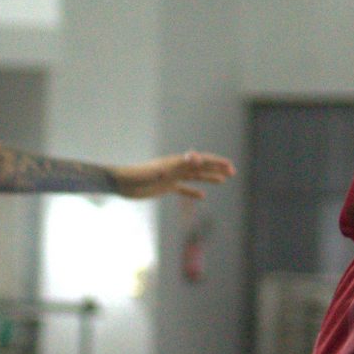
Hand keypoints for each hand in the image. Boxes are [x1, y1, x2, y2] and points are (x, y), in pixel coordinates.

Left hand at [113, 153, 235, 200]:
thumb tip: (195, 156)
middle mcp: (176, 168)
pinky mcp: (165, 187)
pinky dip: (193, 191)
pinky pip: (183, 189)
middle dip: (217, 168)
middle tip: (232, 172)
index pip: (201, 160)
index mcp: (177, 162)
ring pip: (195, 176)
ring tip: (223, 180)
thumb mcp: (160, 170)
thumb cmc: (137, 176)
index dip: (216, 163)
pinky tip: (202, 196)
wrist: (120, 183)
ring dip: (209, 177)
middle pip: (201, 167)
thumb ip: (178, 164)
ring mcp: (172, 177)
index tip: (230, 167)